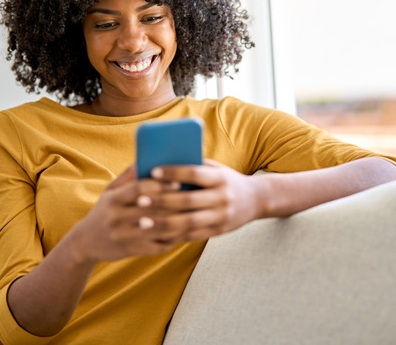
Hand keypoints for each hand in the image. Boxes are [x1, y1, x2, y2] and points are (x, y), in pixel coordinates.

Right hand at [70, 165, 183, 262]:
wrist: (86, 242)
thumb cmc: (105, 210)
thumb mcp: (110, 191)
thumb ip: (129, 175)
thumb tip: (147, 157)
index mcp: (113, 199)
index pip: (139, 188)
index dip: (159, 185)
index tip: (177, 183)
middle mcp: (116, 217)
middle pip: (151, 208)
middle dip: (174, 203)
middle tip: (194, 199)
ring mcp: (123, 235)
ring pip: (157, 228)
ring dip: (177, 222)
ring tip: (193, 215)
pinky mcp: (130, 251)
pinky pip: (156, 246)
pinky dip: (172, 240)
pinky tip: (183, 233)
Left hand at [141, 159, 264, 241]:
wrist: (256, 200)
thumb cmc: (226, 180)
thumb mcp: (216, 169)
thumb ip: (194, 166)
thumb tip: (163, 160)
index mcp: (220, 178)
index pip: (194, 173)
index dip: (173, 172)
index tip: (152, 172)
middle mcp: (222, 197)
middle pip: (188, 200)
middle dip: (162, 201)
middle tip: (140, 200)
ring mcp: (221, 216)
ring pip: (189, 222)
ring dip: (163, 223)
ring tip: (142, 222)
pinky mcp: (219, 231)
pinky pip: (193, 235)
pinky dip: (174, 235)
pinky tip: (156, 234)